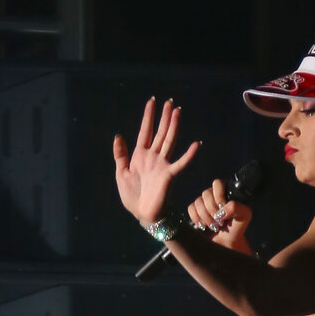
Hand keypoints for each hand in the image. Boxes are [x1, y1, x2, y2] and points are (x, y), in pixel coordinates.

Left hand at [113, 98, 199, 223]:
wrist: (143, 214)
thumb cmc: (132, 197)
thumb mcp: (121, 174)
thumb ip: (120, 155)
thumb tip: (118, 136)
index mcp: (140, 155)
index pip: (145, 131)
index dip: (148, 117)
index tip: (152, 101)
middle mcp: (153, 157)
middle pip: (160, 132)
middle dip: (164, 117)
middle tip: (170, 102)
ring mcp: (162, 165)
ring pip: (169, 141)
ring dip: (173, 127)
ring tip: (177, 112)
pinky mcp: (169, 175)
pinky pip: (180, 163)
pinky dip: (188, 155)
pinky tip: (196, 144)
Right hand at [187, 178, 252, 250]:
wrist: (227, 243)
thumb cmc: (236, 228)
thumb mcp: (244, 216)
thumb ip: (237, 207)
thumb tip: (221, 209)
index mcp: (226, 191)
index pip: (217, 183)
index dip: (218, 196)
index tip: (223, 208)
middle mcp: (214, 195)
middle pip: (206, 193)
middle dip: (212, 210)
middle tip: (220, 222)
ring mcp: (203, 202)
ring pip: (198, 202)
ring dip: (206, 217)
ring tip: (214, 226)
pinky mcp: (195, 211)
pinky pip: (191, 209)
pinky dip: (197, 218)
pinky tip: (204, 225)